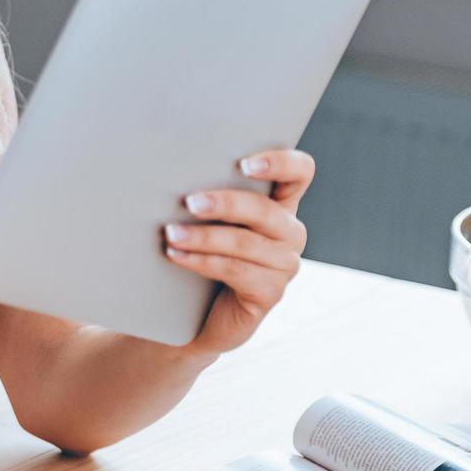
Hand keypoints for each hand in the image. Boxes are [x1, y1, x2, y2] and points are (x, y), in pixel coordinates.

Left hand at [163, 147, 313, 358]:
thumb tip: (172, 171)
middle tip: (189, 202)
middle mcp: (290, 231)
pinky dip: (201, 261)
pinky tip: (176, 255)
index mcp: (280, 202)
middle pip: (265, 210)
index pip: (299, 171)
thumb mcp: (213, 217)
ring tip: (171, 233)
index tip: (244, 164)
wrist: (204, 308)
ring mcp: (285, 263)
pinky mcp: (271, 292)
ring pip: (245, 242)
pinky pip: (235, 270)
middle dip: (224, 203)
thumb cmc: (206, 249)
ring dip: (203, 237)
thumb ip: (210, 193)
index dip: (280, 162)